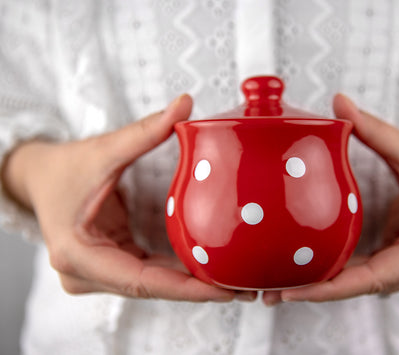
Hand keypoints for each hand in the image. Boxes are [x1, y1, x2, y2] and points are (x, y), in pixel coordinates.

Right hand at [2, 95, 254, 301]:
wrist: (38, 178)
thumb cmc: (64, 167)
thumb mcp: (103, 149)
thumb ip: (145, 130)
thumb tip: (185, 105)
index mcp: (78, 253)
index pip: (140, 280)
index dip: (185, 288)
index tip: (222, 290)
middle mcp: (83, 272)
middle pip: (150, 287)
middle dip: (195, 289)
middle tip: (242, 288)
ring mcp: (95, 274)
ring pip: (151, 285)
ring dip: (189, 285)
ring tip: (233, 283)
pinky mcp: (108, 267)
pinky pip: (147, 275)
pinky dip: (175, 273)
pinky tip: (206, 270)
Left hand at [263, 94, 398, 303]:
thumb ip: (375, 130)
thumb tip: (339, 102)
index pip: (373, 277)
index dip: (330, 288)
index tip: (293, 291)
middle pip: (362, 286)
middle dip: (317, 289)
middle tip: (270, 293)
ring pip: (363, 285)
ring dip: (324, 285)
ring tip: (277, 288)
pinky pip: (367, 276)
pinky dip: (339, 275)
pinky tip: (305, 274)